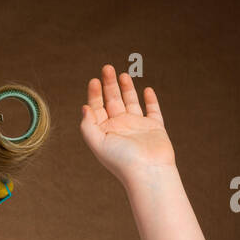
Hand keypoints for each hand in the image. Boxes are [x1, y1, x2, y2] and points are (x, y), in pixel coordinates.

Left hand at [79, 65, 175, 185]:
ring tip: (122, 74)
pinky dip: (151, 100)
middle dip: (109, 84)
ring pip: (131, 102)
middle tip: (107, 67)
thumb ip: (88, 125)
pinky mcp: (155, 128)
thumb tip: (84, 107)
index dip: (94, 94)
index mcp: (105, 131)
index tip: (94, 80)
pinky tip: (147, 90)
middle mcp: (120, 128)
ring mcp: (138, 127)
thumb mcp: (97, 142)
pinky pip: (153, 111)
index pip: (97, 108)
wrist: (148, 171)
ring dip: (126, 88)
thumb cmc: (121, 160)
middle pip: (113, 101)